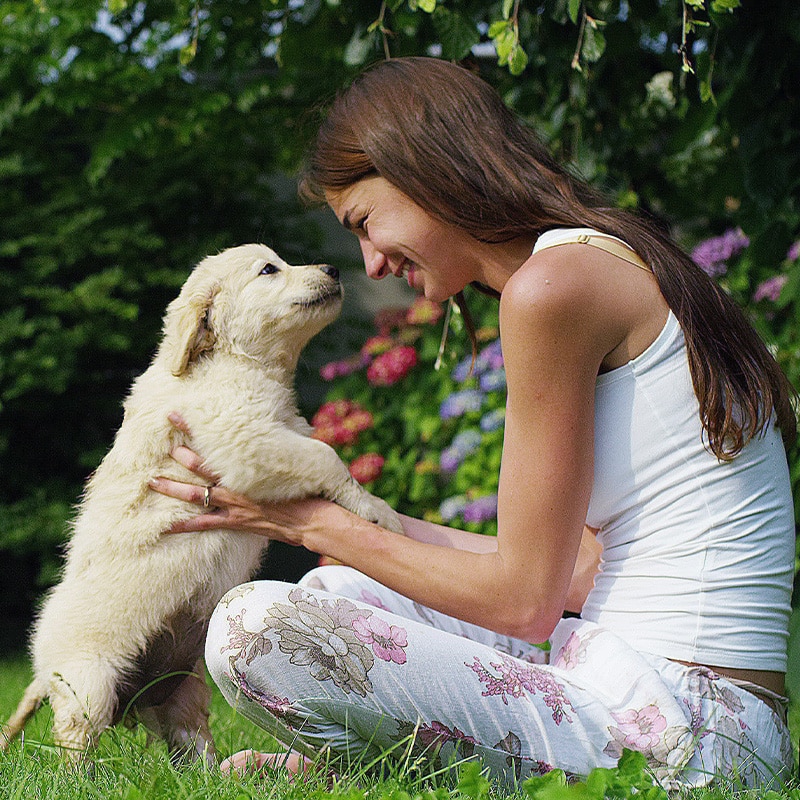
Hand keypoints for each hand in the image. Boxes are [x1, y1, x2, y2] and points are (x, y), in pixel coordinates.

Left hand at [148, 413, 350, 546]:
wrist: (315, 520)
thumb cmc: (310, 490)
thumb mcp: (297, 461)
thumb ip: (280, 448)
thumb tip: (278, 427)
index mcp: (251, 468)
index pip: (217, 446)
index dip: (195, 431)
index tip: (178, 417)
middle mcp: (239, 485)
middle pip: (203, 468)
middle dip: (182, 455)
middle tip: (164, 443)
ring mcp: (236, 505)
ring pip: (197, 496)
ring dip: (174, 489)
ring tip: (152, 481)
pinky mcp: (237, 523)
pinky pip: (205, 525)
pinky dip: (184, 526)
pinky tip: (165, 527)